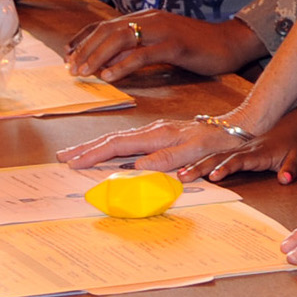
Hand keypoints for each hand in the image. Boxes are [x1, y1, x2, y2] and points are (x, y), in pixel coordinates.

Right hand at [56, 116, 247, 173]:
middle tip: (63, 157)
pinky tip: (105, 151)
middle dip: (85, 148)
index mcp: (155, 136)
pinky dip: (110, 146)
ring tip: (76, 154)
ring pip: (117, 140)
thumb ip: (165, 160)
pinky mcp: (158, 135)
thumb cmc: (216, 142)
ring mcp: (153, 132)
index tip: (74, 162)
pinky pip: (127, 142)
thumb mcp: (193, 153)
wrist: (234, 128)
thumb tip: (137, 168)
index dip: (93, 154)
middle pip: (110, 140)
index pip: (117, 146)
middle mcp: (151, 132)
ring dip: (94, 147)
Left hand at [66, 11, 265, 80]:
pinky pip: (142, 54)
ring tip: (83, 72)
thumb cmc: (196, 47)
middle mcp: (150, 19)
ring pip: (120, 39)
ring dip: (97, 56)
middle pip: (108, 30)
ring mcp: (162, 30)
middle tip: (71, 68)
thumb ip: (139, 47)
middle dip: (85, 49)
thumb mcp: (162, 43)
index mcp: (145, 17)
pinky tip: (109, 76)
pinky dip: (122, 65)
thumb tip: (112, 61)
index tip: (67, 54)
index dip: (84, 38)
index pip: (106, 24)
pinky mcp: (175, 45)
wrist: (231, 42)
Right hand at [188, 125, 296, 185]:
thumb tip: (284, 179)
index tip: (213, 176)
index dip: (227, 168)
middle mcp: (244, 149)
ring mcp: (237, 149)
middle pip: (219, 157)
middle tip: (184, 176)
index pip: (239, 160)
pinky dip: (200, 161)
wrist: (292, 127)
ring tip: (180, 175)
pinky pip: (215, 156)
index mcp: (258, 152)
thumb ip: (292, 168)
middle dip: (201, 167)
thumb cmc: (295, 145)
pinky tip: (186, 167)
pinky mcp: (235, 151)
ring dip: (196, 164)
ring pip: (213, 156)